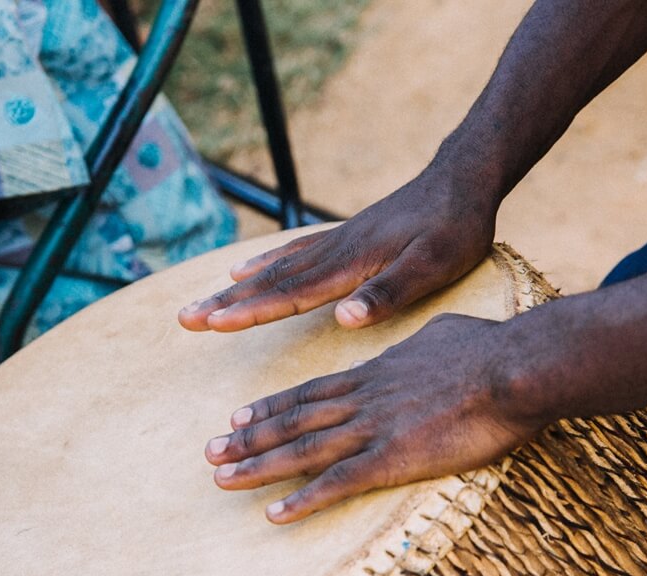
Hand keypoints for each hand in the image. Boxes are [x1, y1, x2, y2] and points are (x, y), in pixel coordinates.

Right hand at [178, 172, 496, 331]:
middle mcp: (332, 252)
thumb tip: (343, 320)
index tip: (212, 325)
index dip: (250, 312)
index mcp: (350, 264)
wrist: (462, 179)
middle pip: (268, 282)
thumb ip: (389, 293)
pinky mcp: (342, 237)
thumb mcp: (434, 266)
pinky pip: (290, 253)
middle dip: (224, 303)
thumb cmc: (454, 228)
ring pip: (273, 269)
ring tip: (202, 304)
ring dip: (234, 290)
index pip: (290, 294)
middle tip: (183, 319)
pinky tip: (243, 272)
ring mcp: (334, 242)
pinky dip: (261, 266)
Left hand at [203, 314, 544, 522]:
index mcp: (372, 373)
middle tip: (209, 452)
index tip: (236, 416)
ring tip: (221, 480)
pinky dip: (302, 500)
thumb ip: (416, 342)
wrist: (511, 369)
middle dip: (247, 439)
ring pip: (302, 450)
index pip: (308, 393)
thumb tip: (418, 341)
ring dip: (257, 467)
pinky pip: (337, 484)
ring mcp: (373, 430)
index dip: (269, 407)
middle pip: (292, 421)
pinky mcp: (392, 459)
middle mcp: (361, 401)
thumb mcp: (441, 332)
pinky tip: (274, 515)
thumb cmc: (488, 348)